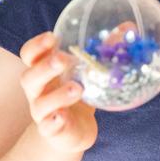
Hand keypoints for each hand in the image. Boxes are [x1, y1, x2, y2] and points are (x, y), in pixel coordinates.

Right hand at [19, 31, 96, 153]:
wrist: (72, 133)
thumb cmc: (78, 96)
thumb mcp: (89, 73)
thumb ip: (105, 51)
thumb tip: (129, 27)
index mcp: (44, 73)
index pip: (30, 56)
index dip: (37, 46)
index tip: (52, 36)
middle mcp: (38, 92)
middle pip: (29, 78)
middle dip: (45, 67)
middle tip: (63, 59)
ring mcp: (43, 113)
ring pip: (40, 104)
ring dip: (57, 95)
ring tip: (77, 88)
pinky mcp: (52, 132)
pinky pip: (48, 127)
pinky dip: (54, 122)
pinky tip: (63, 117)